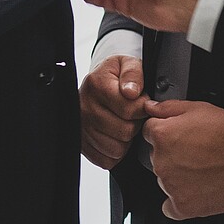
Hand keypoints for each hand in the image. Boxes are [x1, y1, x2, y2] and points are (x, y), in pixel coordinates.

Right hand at [78, 54, 147, 169]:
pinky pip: (107, 160)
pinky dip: (116, 152)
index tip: (141, 102)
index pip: (129, 109)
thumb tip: (132, 92)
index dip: (142, 108)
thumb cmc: (115, 76)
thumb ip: (133, 73)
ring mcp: (81, 128)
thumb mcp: (127, 63)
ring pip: (117, 149)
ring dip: (126, 140)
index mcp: (96, 84)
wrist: (96, 85)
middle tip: (132, 115)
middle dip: (135, 124)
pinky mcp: (82, 145)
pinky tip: (115, 136)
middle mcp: (85, 107)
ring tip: (123, 123)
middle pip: (125, 131)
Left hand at [141, 99, 223, 219]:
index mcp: (162, 135)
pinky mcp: (183, 206)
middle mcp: (161, 161)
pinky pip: (170, 207)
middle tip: (197, 152)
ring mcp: (170, 185)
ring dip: (178, 176)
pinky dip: (179, 201)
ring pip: (165, 180)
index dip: (166, 132)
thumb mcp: (198, 107)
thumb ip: (169, 108)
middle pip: (158, 157)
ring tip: (204, 169)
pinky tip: (196, 191)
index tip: (180, 136)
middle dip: (173, 154)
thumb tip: (151, 108)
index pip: (150, 133)